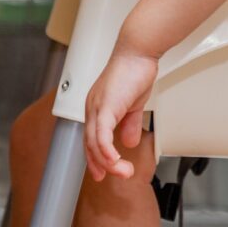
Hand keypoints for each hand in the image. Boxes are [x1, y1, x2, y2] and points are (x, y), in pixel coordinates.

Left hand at [83, 49, 157, 181]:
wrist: (138, 52)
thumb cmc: (135, 71)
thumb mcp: (133, 104)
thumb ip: (130, 123)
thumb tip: (130, 141)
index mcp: (97, 108)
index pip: (91, 139)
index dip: (95, 158)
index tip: (103, 172)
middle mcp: (92, 108)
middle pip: (89, 145)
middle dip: (100, 165)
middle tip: (116, 176)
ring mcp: (96, 107)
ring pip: (95, 143)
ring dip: (109, 162)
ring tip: (124, 171)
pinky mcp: (105, 106)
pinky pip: (102, 134)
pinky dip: (107, 151)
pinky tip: (115, 161)